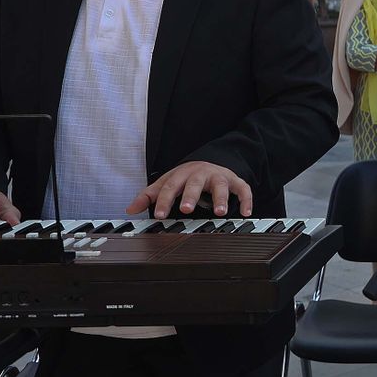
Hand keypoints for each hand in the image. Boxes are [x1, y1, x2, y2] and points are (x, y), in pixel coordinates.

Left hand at [127, 161, 252, 218]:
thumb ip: (150, 196)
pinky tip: (246, 212)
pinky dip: (246, 199)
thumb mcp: (167, 183)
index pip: (170, 187)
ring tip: (220, 212)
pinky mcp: (235, 181)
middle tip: (185, 209)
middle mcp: (200, 174)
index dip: (164, 200)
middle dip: (191, 196)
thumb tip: (130, 209)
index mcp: (181, 174)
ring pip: (220, 185)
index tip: (160, 215)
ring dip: (221, 198)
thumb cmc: (187, 177)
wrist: (211, 161)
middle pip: (194, 183)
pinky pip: (243, 189)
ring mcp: (219, 176)